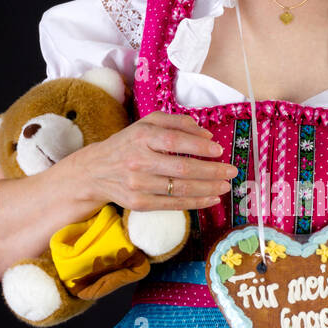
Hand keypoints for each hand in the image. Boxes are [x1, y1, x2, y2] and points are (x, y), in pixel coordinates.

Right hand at [78, 112, 237, 211]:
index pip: (174, 141)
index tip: (219, 150)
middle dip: (211, 171)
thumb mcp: (147, 124)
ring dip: (208, 189)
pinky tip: (211, 199)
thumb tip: (207, 135)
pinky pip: (173, 205)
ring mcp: (138, 185)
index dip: (199, 146)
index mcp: (141, 137)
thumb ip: (177, 123)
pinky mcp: (139, 204)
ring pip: (180, 189)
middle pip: (182, 169)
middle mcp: (138, 161)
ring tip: (225, 185)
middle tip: (231, 171)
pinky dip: (195, 203)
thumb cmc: (128, 143)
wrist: (96, 170)